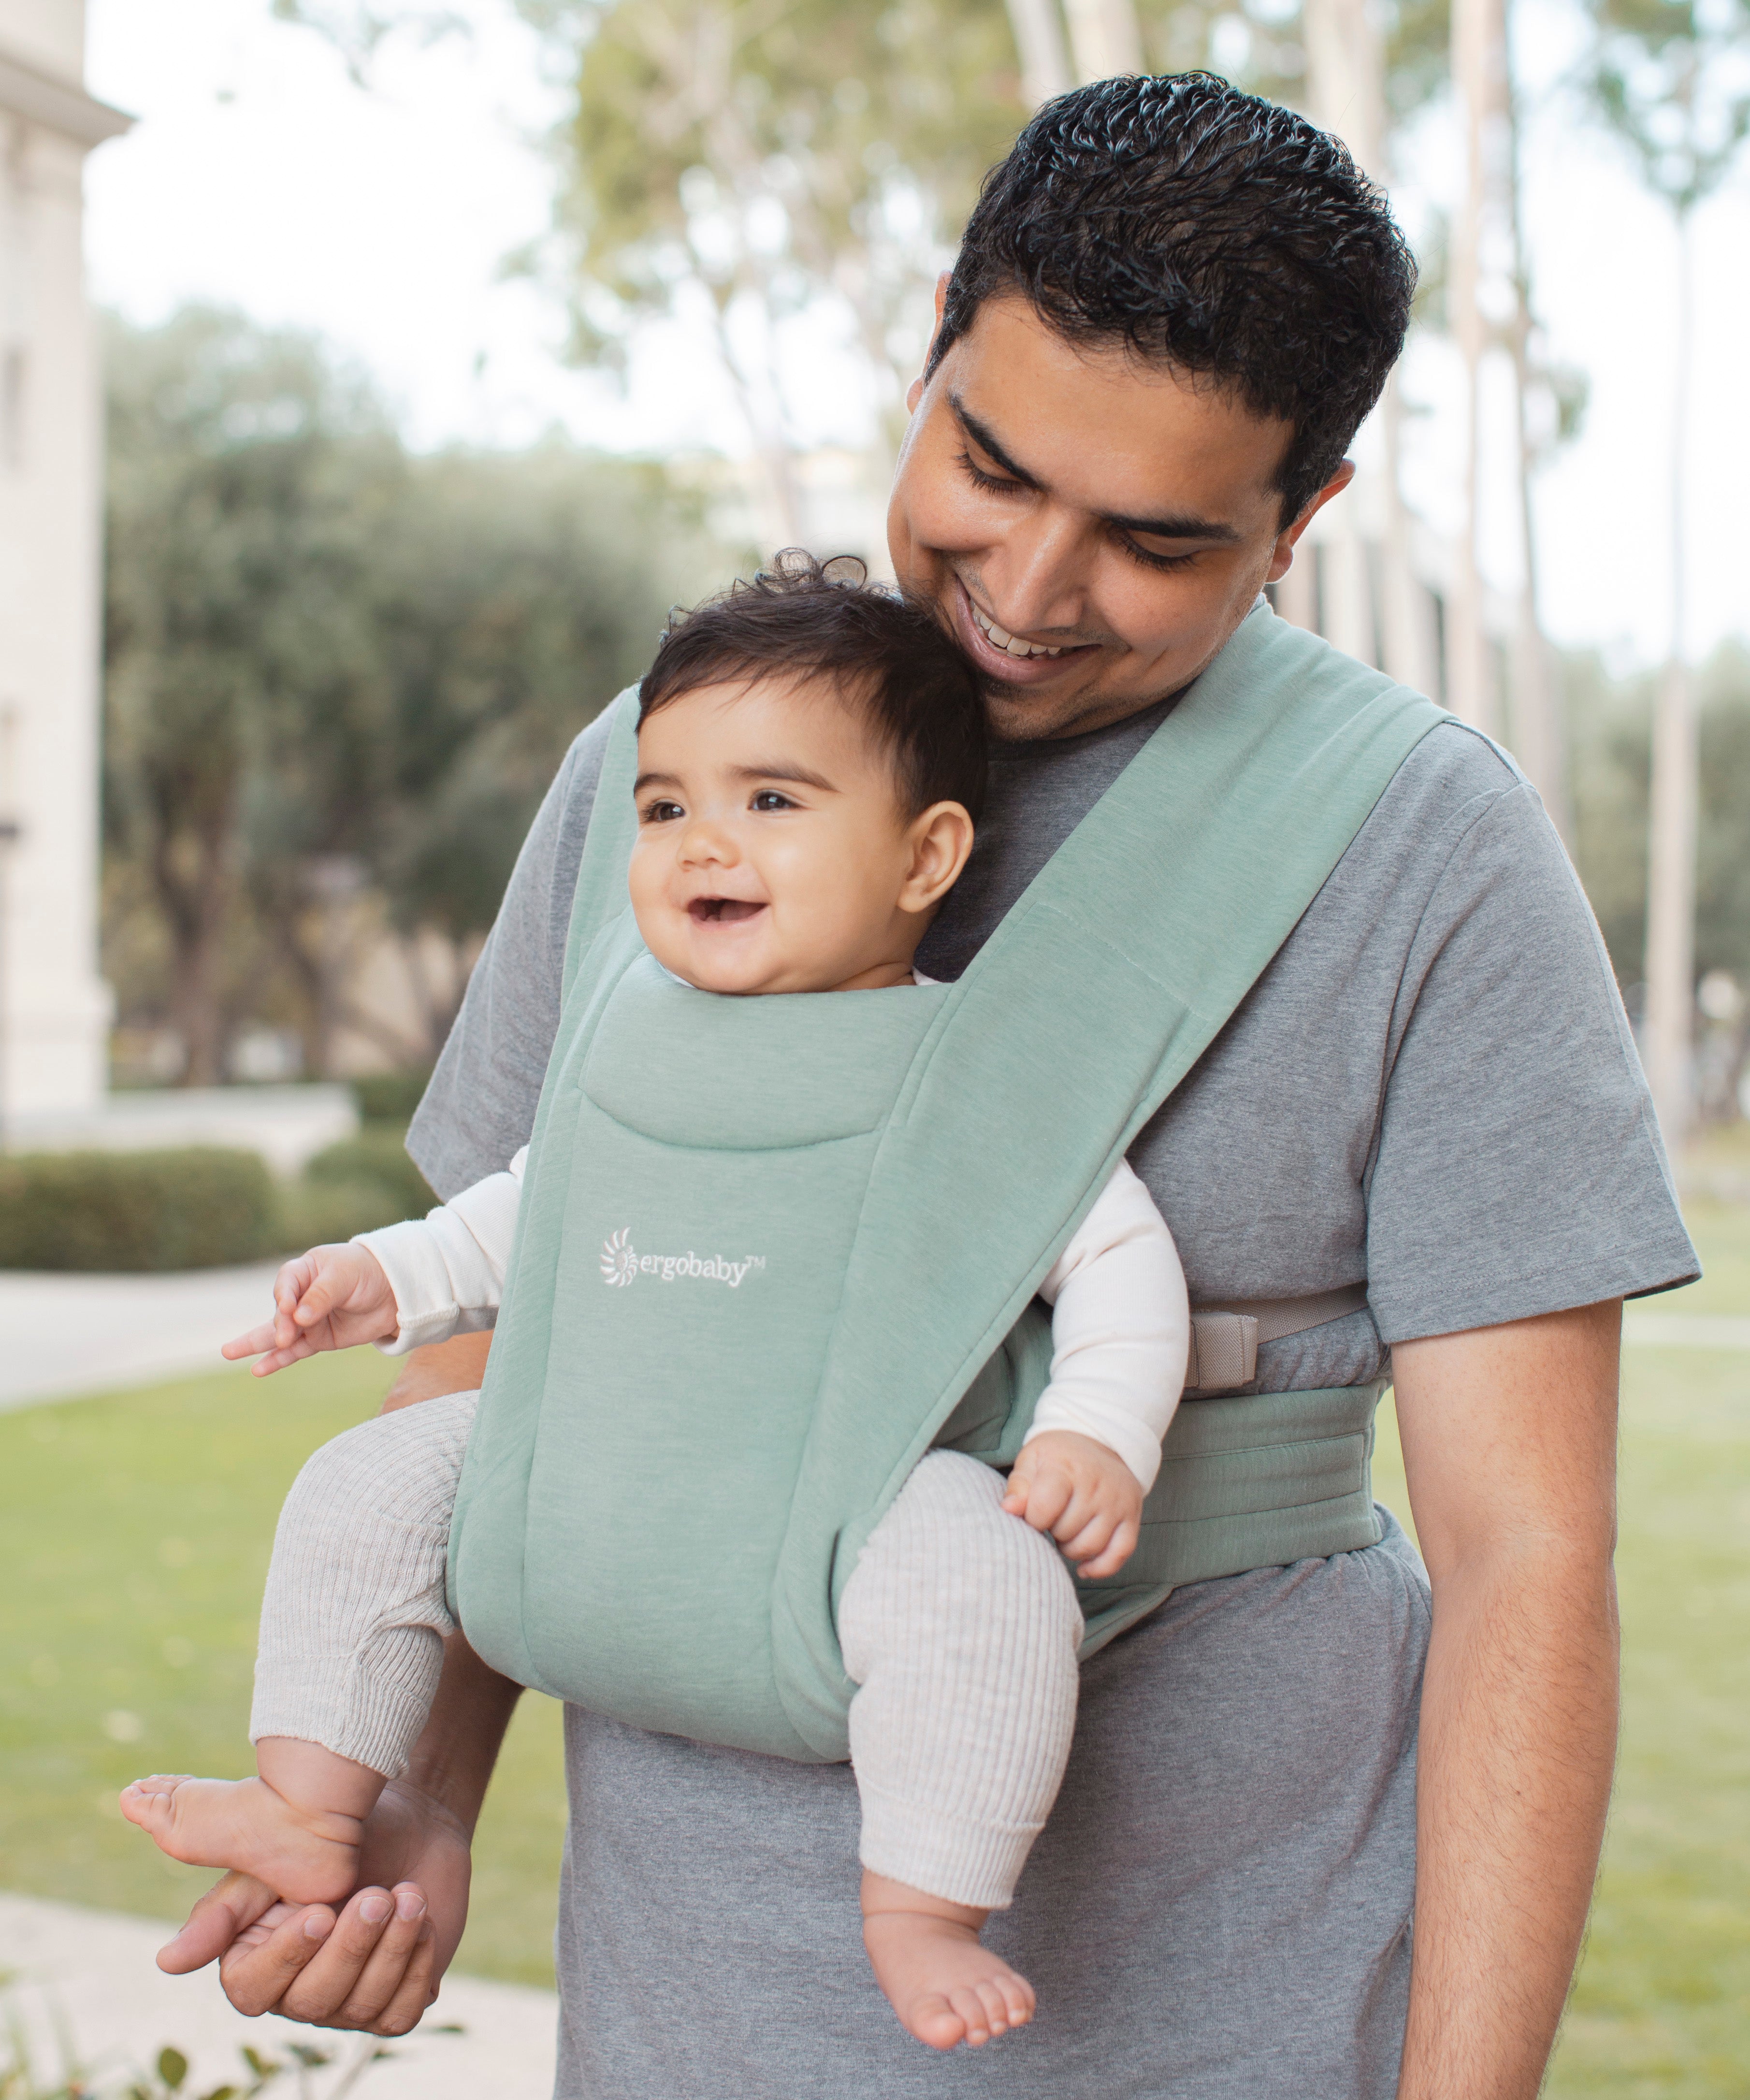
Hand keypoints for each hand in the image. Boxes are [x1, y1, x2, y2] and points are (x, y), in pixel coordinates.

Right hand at [156, 1775, 472, 2034]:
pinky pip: (402, 2011)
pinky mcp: (396, 2000)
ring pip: (363, 2006)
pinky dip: (418, 1966)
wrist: (408, 1821)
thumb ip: (223, 1911)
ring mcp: (348, 2002)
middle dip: (351, 1945)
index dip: (287, 1956)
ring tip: (408, 1895)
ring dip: (392, 1949)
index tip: (319, 1911)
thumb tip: (167, 1962)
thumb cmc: (334, 1836)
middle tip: (378, 1893)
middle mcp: (297, 1992)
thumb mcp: (272, 1862)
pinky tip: (422, 1919)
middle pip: (314, 2000)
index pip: (253, 1989)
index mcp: (256, 1961)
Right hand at [223, 1244, 399, 1374]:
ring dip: (255, 1344)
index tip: (290, 1309)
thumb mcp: (345, 1277)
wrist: (395, 1291)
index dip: (285, 1297)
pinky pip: (294, 1352)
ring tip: (228, 1352)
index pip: (287, 1283)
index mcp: (305, 1270)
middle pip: (281, 1312)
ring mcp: (307, 1320)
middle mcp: (300, 1296)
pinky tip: (258, 1370)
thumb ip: (322, 1296)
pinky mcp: (318, 1339)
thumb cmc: (366, 1273)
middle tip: (283, 1336)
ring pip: (279, 1334)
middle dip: (280, 1325)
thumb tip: (300, 1319)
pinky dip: (277, 1361)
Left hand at [1001, 1429, 1142, 1577]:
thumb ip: (1018, 1487)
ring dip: (1071, 1548)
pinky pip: (1119, 1554)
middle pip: (1065, 1531)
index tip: (1033, 1512)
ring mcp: (1117, 1502)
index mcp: (1066, 1468)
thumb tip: (1009, 1510)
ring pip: (1089, 1547)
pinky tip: (1084, 1566)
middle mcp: (1097, 1485)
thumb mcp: (1031, 1460)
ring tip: (1067, 1529)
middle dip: (1052, 1530)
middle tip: (1053, 1516)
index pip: (1043, 1509)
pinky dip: (1100, 1567)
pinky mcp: (1132, 1517)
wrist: (1099, 1442)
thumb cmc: (1058, 1456)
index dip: (1032, 1519)